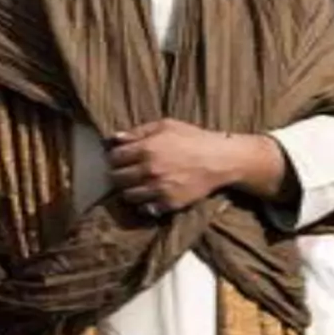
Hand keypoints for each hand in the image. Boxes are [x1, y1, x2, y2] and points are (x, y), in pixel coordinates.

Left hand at [106, 119, 266, 216]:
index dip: (114, 158)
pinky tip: (149, 196)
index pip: (114, 158)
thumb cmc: (193, 138)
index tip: (118, 159)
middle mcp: (149, 170)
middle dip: (118, 175)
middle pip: (117, 178)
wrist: (219, 160)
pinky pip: (145, 208)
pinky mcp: (168, 203)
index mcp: (146, 148)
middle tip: (124, 173)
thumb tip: (114, 137)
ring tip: (136, 185)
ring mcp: (158, 189)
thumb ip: (138, 131)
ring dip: (129, 190)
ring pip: (128, 195)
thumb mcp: (166, 125)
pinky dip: (144, 204)